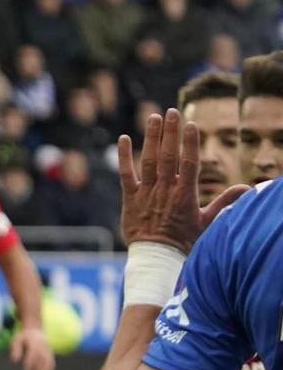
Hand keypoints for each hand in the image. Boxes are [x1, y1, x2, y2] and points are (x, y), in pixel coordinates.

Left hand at [10, 324, 54, 369]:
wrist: (35, 331)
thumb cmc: (23, 337)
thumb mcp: (16, 340)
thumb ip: (15, 349)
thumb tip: (14, 361)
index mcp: (34, 343)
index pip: (33, 355)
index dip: (30, 365)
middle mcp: (43, 347)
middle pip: (41, 359)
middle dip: (37, 369)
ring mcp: (48, 350)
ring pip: (48, 362)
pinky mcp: (50, 354)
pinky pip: (51, 362)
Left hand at [118, 108, 250, 253]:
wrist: (156, 258)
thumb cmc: (184, 241)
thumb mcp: (207, 222)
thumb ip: (224, 202)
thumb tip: (247, 188)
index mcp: (184, 194)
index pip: (189, 163)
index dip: (190, 143)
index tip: (192, 124)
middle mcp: (165, 191)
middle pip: (168, 157)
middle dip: (170, 133)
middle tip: (171, 111)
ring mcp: (146, 194)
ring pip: (148, 161)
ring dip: (151, 138)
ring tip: (153, 117)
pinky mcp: (129, 199)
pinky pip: (125, 174)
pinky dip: (123, 157)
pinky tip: (123, 138)